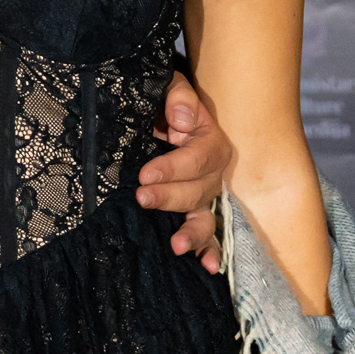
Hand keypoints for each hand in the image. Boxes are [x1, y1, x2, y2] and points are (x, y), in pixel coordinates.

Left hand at [138, 72, 228, 271]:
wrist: (161, 110)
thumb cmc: (163, 99)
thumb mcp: (170, 85)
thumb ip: (177, 96)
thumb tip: (182, 121)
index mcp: (209, 141)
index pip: (196, 158)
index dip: (173, 168)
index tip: (145, 175)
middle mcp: (212, 171)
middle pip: (198, 190)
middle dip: (170, 197)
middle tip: (142, 197)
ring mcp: (204, 193)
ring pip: (204, 216)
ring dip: (193, 233)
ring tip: (178, 245)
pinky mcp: (194, 208)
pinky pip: (207, 232)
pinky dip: (209, 250)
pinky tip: (207, 267)